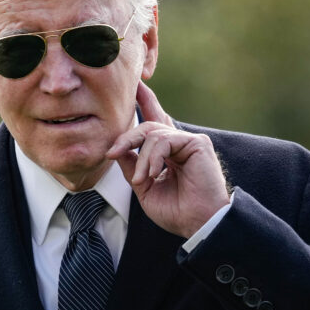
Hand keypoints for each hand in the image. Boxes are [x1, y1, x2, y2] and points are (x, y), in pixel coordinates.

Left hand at [106, 82, 230, 237]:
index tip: (136, 85)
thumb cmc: (176, 211)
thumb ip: (132, 166)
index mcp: (168, 153)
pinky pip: (165, 140)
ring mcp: (189, 141)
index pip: (154, 122)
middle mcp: (179, 143)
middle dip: (127, 137)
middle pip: (148, 125)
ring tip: (142, 180)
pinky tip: (155, 174)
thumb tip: (117, 148)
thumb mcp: (144, 187)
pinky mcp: (197, 143)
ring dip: (142, 159)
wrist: (198, 224)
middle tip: (111, 152)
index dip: (145, 102)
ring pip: (153, 134)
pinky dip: (154, 157)